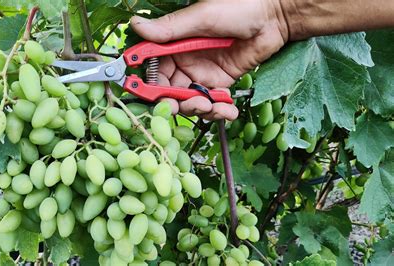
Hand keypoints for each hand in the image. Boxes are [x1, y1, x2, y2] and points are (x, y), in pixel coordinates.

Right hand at [130, 0, 288, 119]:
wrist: (274, 16)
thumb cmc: (238, 7)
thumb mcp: (201, 18)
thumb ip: (170, 29)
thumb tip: (136, 25)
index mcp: (175, 44)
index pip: (153, 69)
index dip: (148, 84)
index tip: (148, 96)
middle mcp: (184, 61)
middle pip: (169, 91)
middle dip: (174, 104)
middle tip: (184, 107)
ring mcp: (202, 74)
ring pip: (189, 101)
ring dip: (197, 109)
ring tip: (210, 106)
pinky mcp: (220, 84)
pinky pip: (213, 103)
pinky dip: (218, 112)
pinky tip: (228, 111)